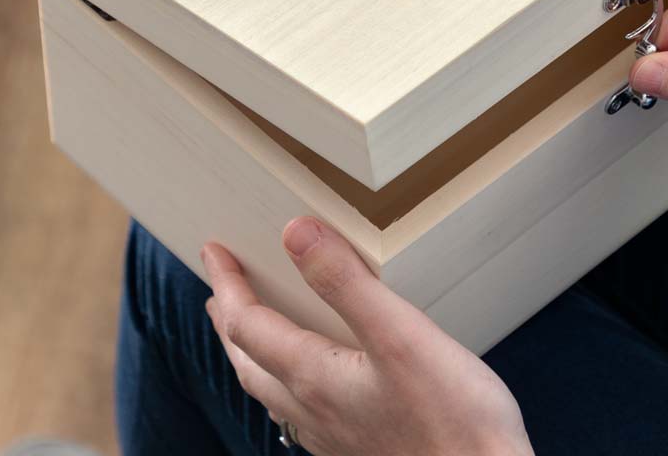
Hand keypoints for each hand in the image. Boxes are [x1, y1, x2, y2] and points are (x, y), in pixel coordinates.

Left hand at [202, 218, 532, 455]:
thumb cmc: (452, 418)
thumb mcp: (401, 334)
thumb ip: (346, 282)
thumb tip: (295, 232)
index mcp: (315, 377)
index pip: (249, 326)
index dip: (229, 284)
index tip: (215, 249)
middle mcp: (314, 411)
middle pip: (249, 362)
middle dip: (231, 321)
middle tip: (220, 290)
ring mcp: (334, 436)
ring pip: (271, 391)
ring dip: (253, 354)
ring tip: (253, 331)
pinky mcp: (358, 448)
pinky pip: (301, 412)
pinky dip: (287, 382)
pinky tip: (312, 384)